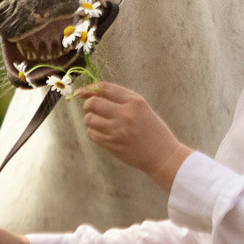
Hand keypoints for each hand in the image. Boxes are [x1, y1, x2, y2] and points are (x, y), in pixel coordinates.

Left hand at [76, 81, 192, 193]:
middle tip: (92, 109)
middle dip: (88, 105)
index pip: (105, 88)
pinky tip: (102, 133)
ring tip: (99, 122)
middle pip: (93, 103)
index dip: (90, 89)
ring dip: (90, 119)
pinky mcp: (112, 145)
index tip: (81, 92)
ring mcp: (118, 130)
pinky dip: (93, 132)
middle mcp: (125, 114)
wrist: (162, 155)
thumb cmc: (153, 130)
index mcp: (135, 101)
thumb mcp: (142, 108)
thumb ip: (122, 100)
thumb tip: (93, 94)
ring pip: (89, 119)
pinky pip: (92, 134)